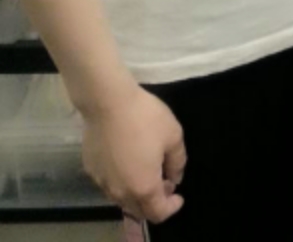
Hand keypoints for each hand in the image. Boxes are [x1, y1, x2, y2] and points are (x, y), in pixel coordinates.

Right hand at [82, 81, 185, 223]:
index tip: (179, 195)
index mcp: (143, 188)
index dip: (171, 207)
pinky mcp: (91, 170)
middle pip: (139, 210)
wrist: (108, 102)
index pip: (158, 213)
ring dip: (137, 193)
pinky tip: (127, 161)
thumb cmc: (145, 118)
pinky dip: (122, 181)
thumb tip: (174, 177)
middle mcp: (120, 192)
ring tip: (147, 171)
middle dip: (155, 202)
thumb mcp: (173, 135)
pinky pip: (109, 184)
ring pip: (122, 199)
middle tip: (165, 181)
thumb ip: (177, 162)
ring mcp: (102, 182)